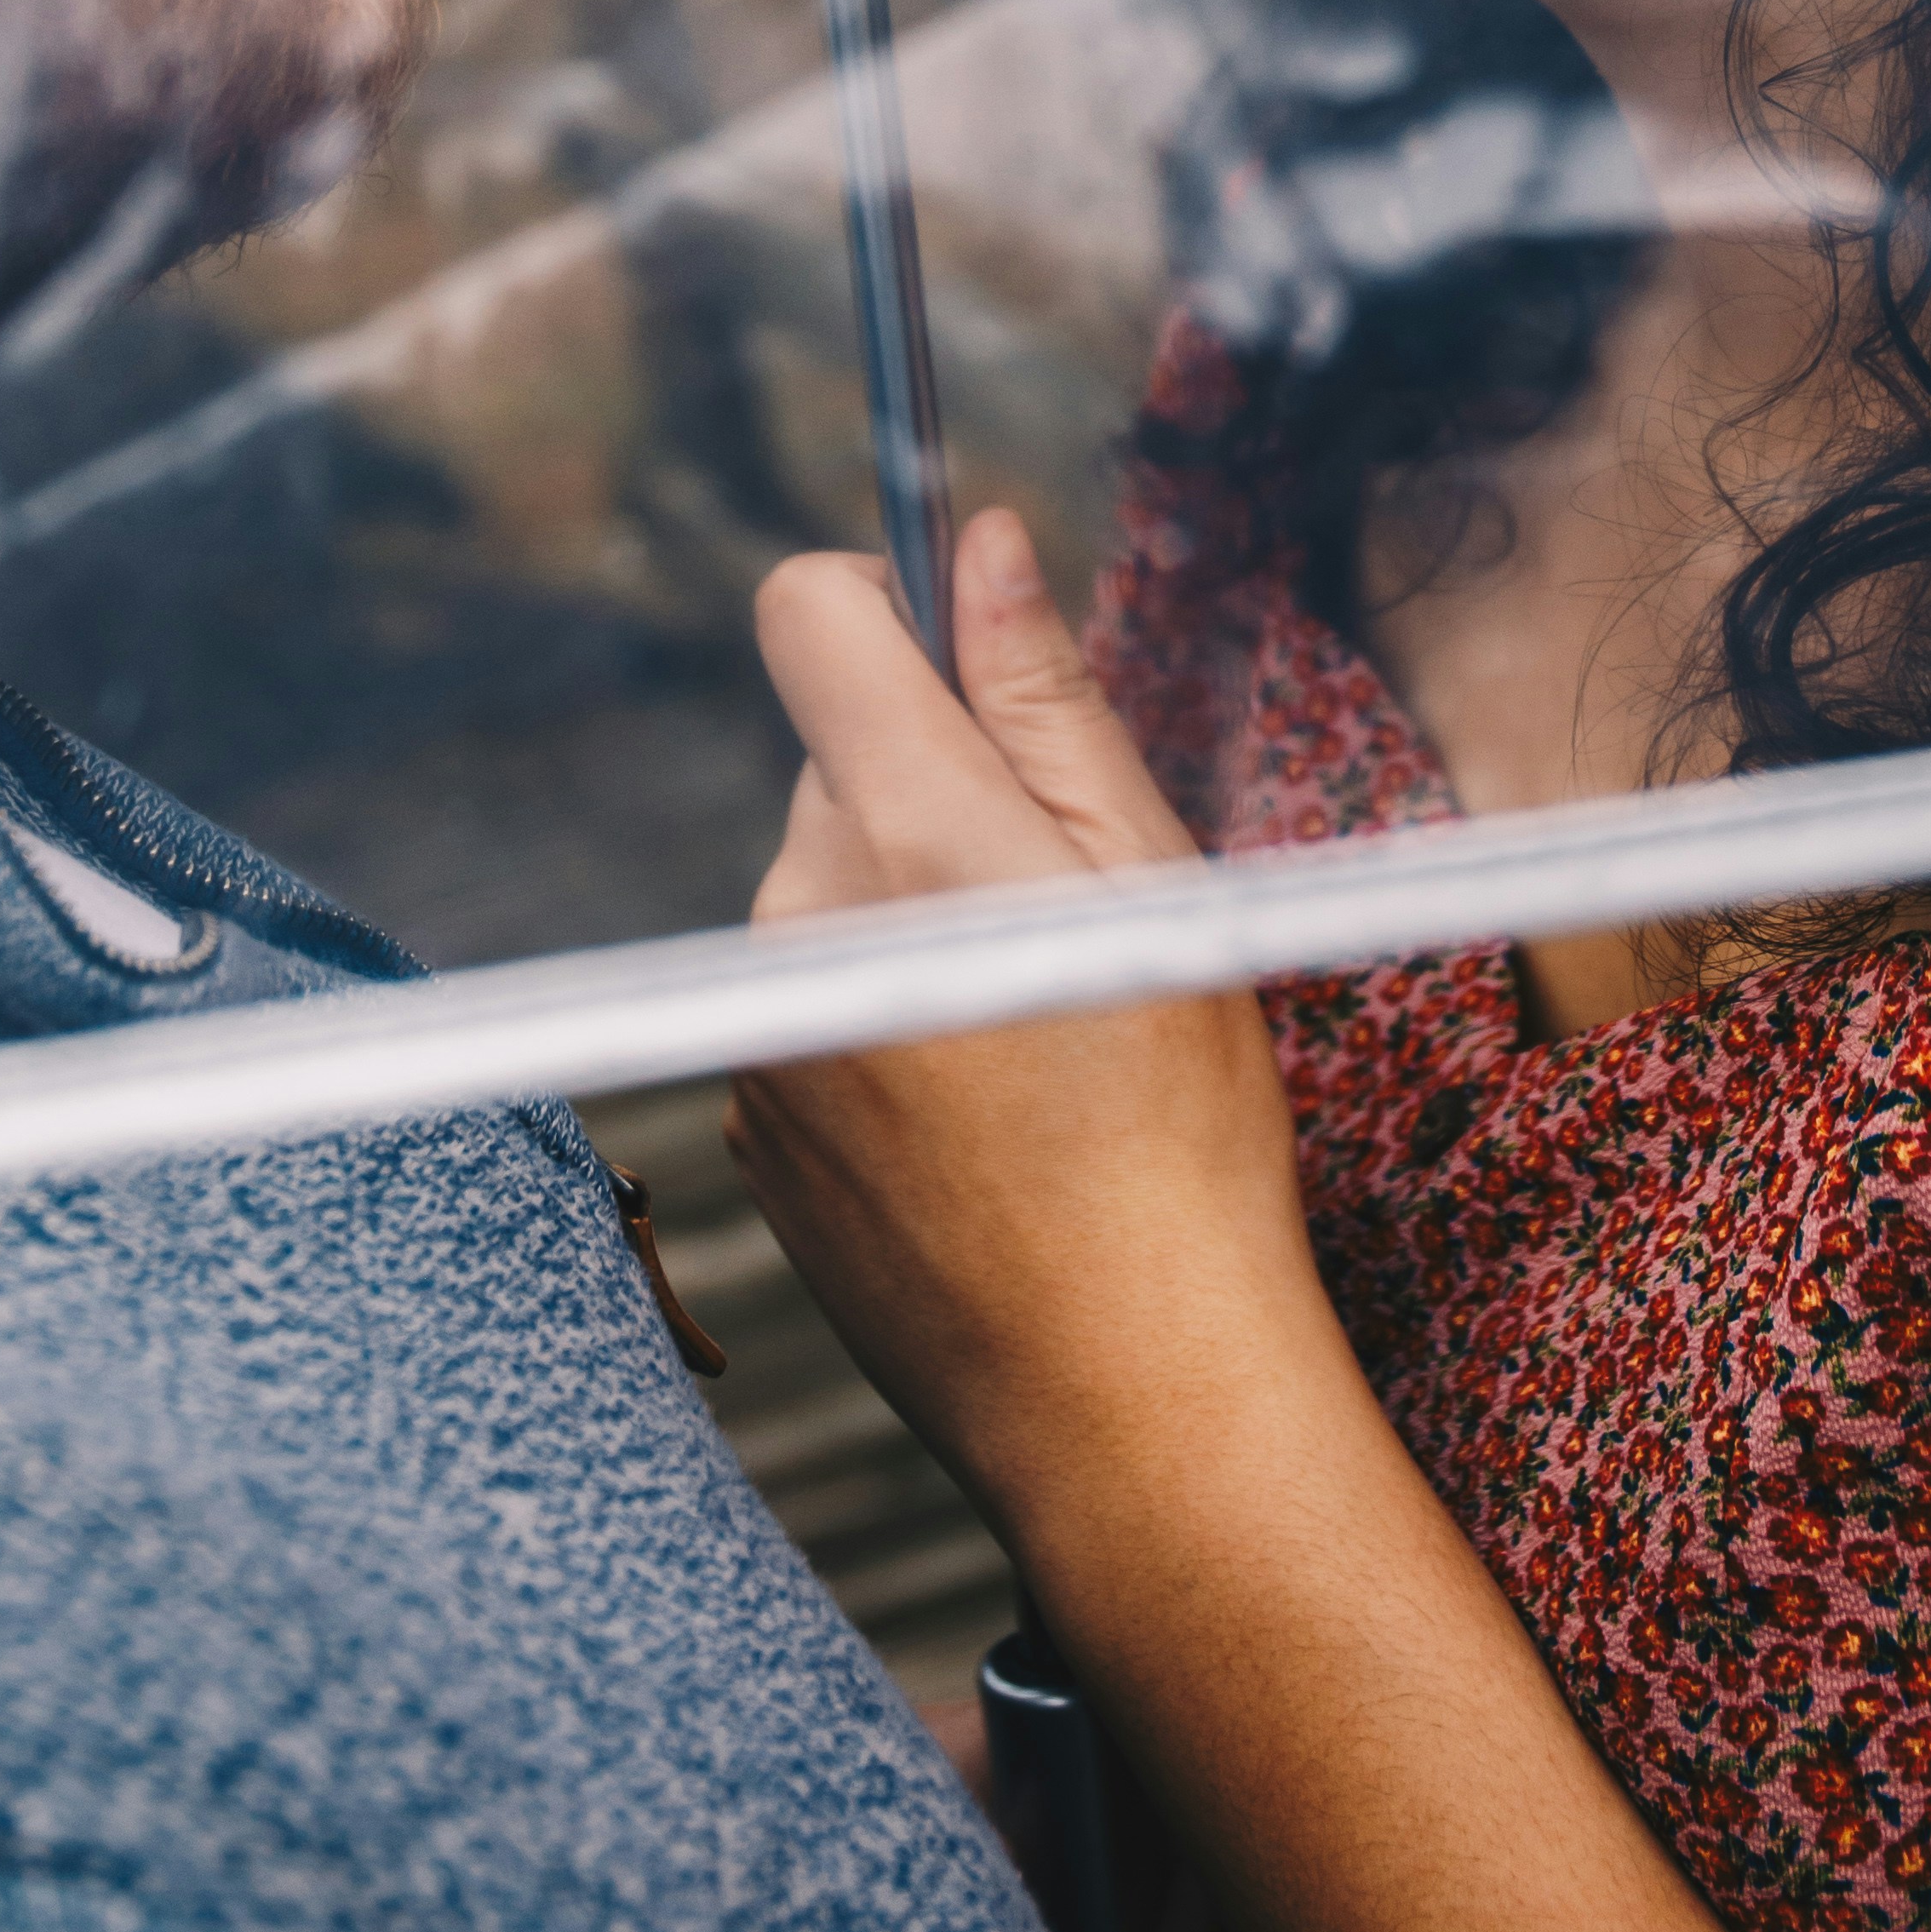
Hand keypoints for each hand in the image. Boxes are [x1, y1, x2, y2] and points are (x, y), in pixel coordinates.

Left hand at [726, 510, 1335, 1536]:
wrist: (1128, 1391)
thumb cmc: (1179, 1131)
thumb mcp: (1151, 879)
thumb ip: (1045, 696)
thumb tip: (978, 540)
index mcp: (904, 833)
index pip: (809, 612)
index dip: (887, 602)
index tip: (967, 662)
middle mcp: (796, 916)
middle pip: (840, 763)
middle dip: (938, 794)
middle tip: (1066, 916)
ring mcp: (757, 1028)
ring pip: (831, 890)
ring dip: (913, 918)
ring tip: (1034, 1040)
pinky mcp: (750, 1122)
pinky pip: (811, 1002)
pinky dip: (883, 1023)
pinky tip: (981, 1119)